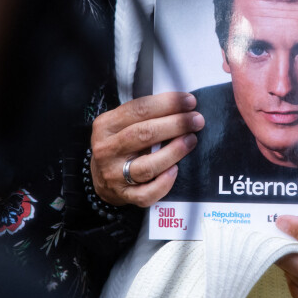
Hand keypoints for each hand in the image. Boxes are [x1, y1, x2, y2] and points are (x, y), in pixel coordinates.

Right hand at [90, 92, 203, 206]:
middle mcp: (107, 150)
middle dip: (176, 124)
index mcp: (106, 125)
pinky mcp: (124, 195)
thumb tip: (182, 105)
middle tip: (197, 120)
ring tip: (191, 140)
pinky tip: (175, 170)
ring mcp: (114, 175)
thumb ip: (146, 114)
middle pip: (144, 134)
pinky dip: (163, 183)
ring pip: (148, 166)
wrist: (100, 178)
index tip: (190, 101)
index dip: (167, 103)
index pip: (139, 109)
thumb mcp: (123, 123)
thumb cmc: (121, 143)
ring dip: (174, 152)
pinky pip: (146, 193)